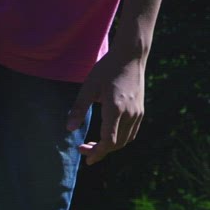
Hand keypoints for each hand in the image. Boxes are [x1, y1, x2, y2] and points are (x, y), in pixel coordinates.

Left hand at [66, 48, 146, 164]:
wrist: (131, 56)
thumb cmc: (106, 69)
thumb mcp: (88, 87)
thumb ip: (78, 109)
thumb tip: (68, 129)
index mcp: (115, 109)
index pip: (108, 141)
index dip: (96, 152)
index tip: (83, 153)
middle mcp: (129, 114)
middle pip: (116, 144)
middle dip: (100, 151)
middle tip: (84, 149)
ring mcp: (137, 113)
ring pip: (125, 140)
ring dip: (110, 147)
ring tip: (95, 145)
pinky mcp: (140, 110)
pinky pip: (131, 133)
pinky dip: (120, 139)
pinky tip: (108, 135)